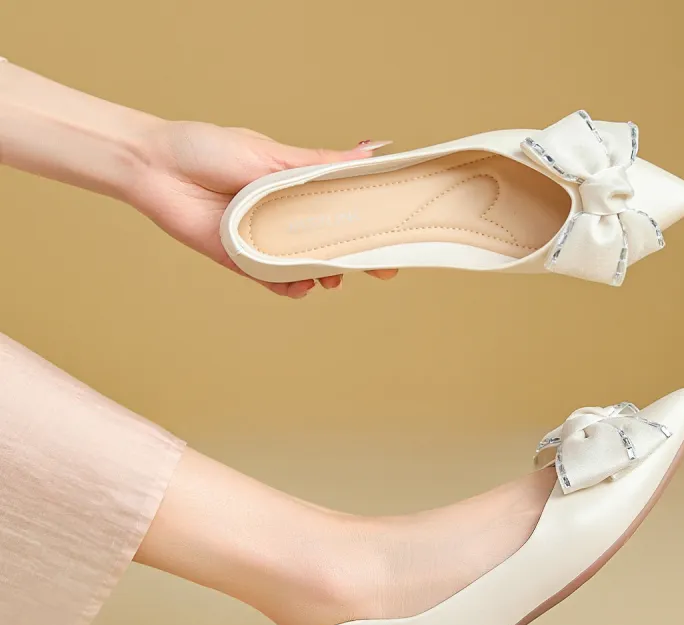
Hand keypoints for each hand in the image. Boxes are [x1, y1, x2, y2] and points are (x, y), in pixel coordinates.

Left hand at [131, 121, 396, 297]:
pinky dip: (290, 287)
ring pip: (307, 268)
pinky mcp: (244, 261)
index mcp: (298, 188)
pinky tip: (298, 285)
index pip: (345, 209)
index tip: (397, 237)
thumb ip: (318, 163)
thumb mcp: (270, 154)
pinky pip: (274, 281)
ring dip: (324, 274)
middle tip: (378, 267)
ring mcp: (267, 242)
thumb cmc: (208, 149)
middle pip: (331, 244)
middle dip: (357, 258)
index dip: (371, 224)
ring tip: (330, 275)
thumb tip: (368, 150)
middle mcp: (286, 218)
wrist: (156, 169)